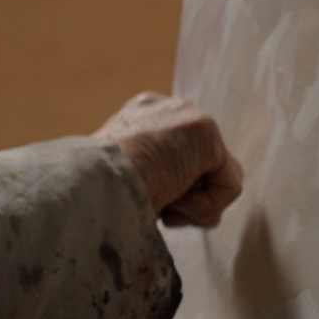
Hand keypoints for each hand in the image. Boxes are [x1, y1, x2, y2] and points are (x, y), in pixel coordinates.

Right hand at [96, 92, 243, 227]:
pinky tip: (175, 201)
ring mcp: (186, 117)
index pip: (176, 155)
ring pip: (217, 177)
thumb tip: (177, 201)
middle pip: (201, 165)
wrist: (90, 185)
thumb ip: (150, 177)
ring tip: (163, 205)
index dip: (171, 189)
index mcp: (137, 116)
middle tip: (160, 208)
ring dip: (195, 205)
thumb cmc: (95, 195)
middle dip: (187, 197)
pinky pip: (228, 184)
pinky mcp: (205, 133)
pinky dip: (206, 206)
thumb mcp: (120, 182)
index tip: (151, 203)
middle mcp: (164, 110)